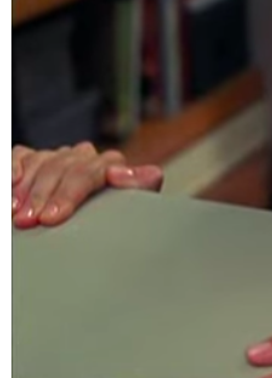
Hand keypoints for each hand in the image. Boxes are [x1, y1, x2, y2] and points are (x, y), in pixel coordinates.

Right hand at [12, 142, 163, 228]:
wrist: (90, 218)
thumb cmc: (111, 216)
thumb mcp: (130, 206)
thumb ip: (140, 188)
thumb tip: (152, 173)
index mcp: (109, 165)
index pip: (91, 170)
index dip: (69, 193)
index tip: (53, 218)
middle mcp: (84, 156)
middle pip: (62, 167)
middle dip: (43, 196)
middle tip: (28, 221)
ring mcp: (57, 155)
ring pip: (41, 161)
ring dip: (26, 189)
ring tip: (16, 214)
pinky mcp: (32, 157)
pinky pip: (22, 155)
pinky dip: (13, 168)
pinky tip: (10, 184)